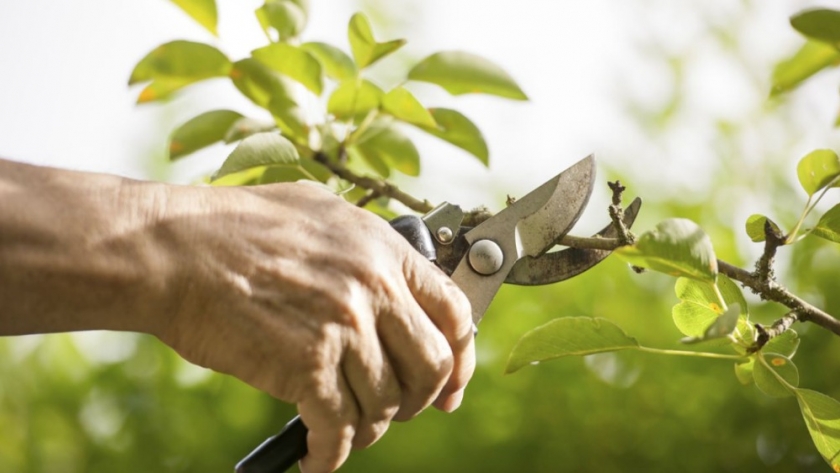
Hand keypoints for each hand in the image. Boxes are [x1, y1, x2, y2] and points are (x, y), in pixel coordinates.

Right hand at [155, 182, 475, 472]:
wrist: (173, 249)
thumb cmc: (235, 226)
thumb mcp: (319, 212)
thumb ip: (365, 246)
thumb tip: (393, 276)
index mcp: (383, 249)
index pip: (454, 313)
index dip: (461, 357)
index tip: (452, 385)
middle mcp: (373, 288)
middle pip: (432, 366)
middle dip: (420, 400)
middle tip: (400, 410)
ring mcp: (342, 327)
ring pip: (386, 403)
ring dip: (371, 427)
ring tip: (348, 429)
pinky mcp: (305, 366)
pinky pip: (338, 428)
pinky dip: (331, 454)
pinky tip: (318, 457)